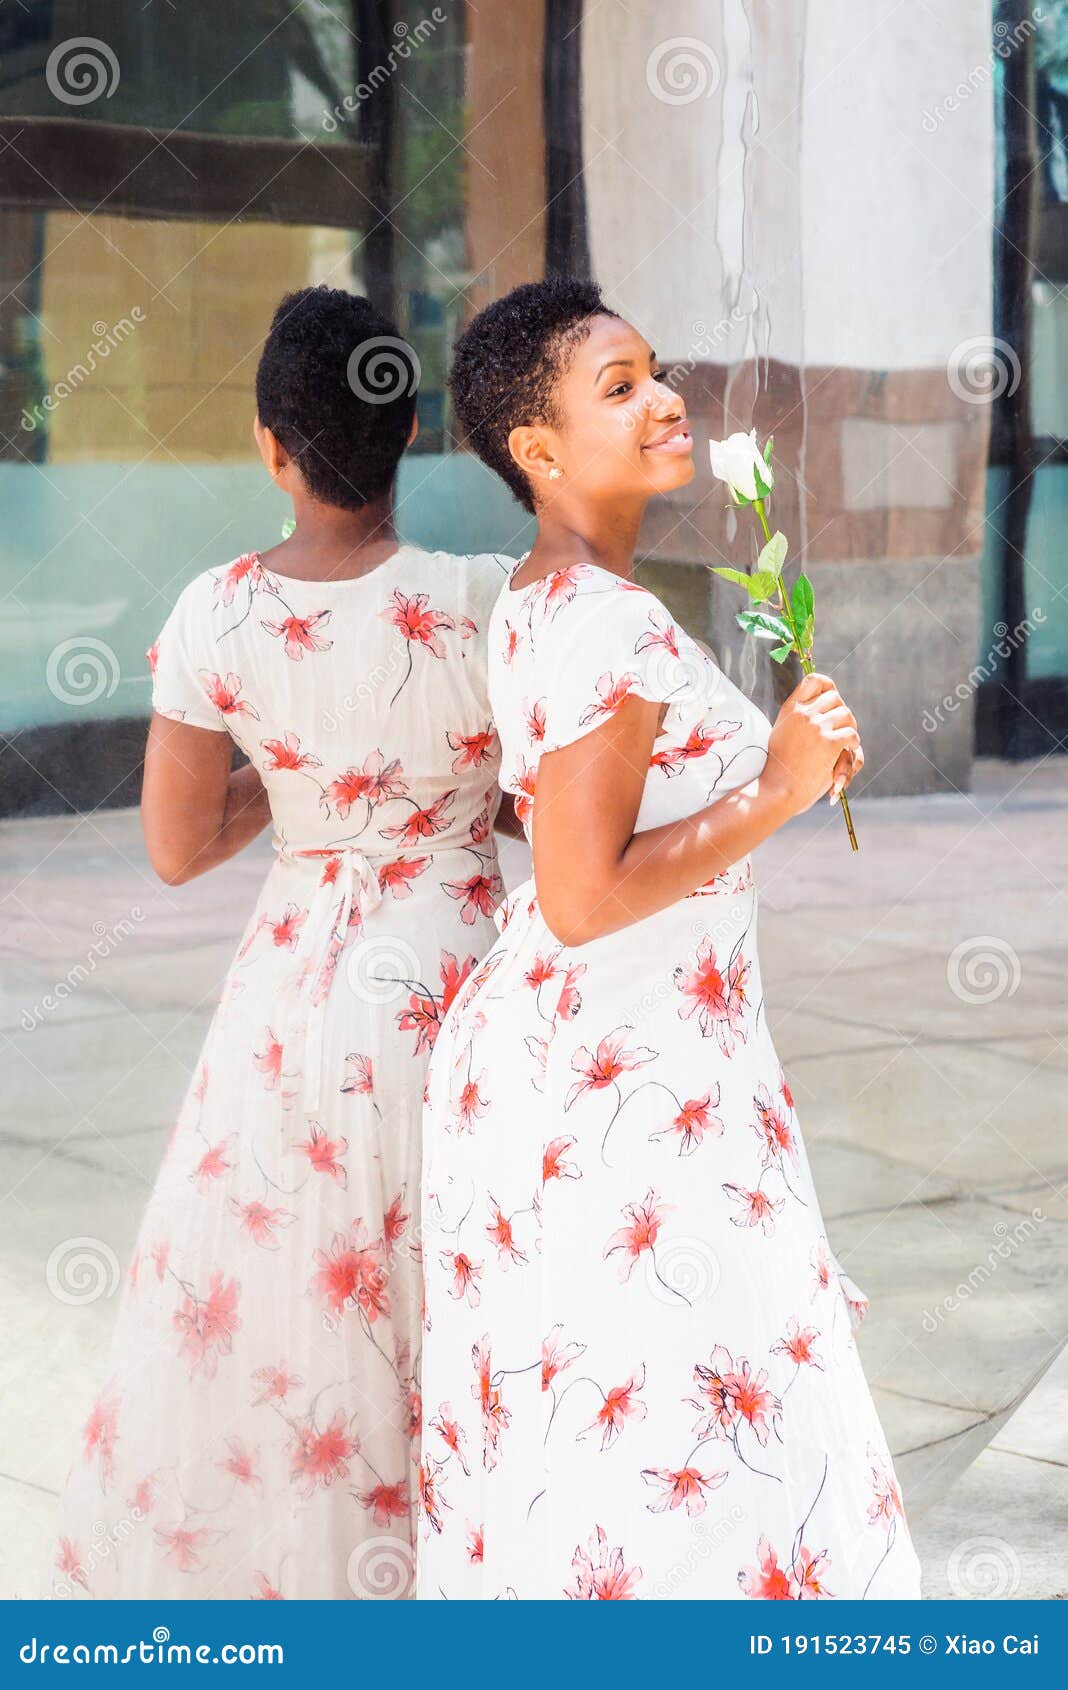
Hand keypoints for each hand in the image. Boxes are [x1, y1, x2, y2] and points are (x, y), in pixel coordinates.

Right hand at [764, 671, 862, 816]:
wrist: (778, 790)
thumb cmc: (781, 770)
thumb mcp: (782, 735)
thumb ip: (799, 721)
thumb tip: (828, 713)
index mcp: (790, 710)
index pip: (815, 681)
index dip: (828, 687)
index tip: (831, 701)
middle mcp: (803, 714)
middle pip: (836, 699)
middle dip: (841, 715)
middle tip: (839, 732)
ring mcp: (817, 727)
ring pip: (847, 716)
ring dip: (849, 731)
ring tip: (842, 747)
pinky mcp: (829, 743)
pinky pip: (852, 735)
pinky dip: (852, 747)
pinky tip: (844, 757)